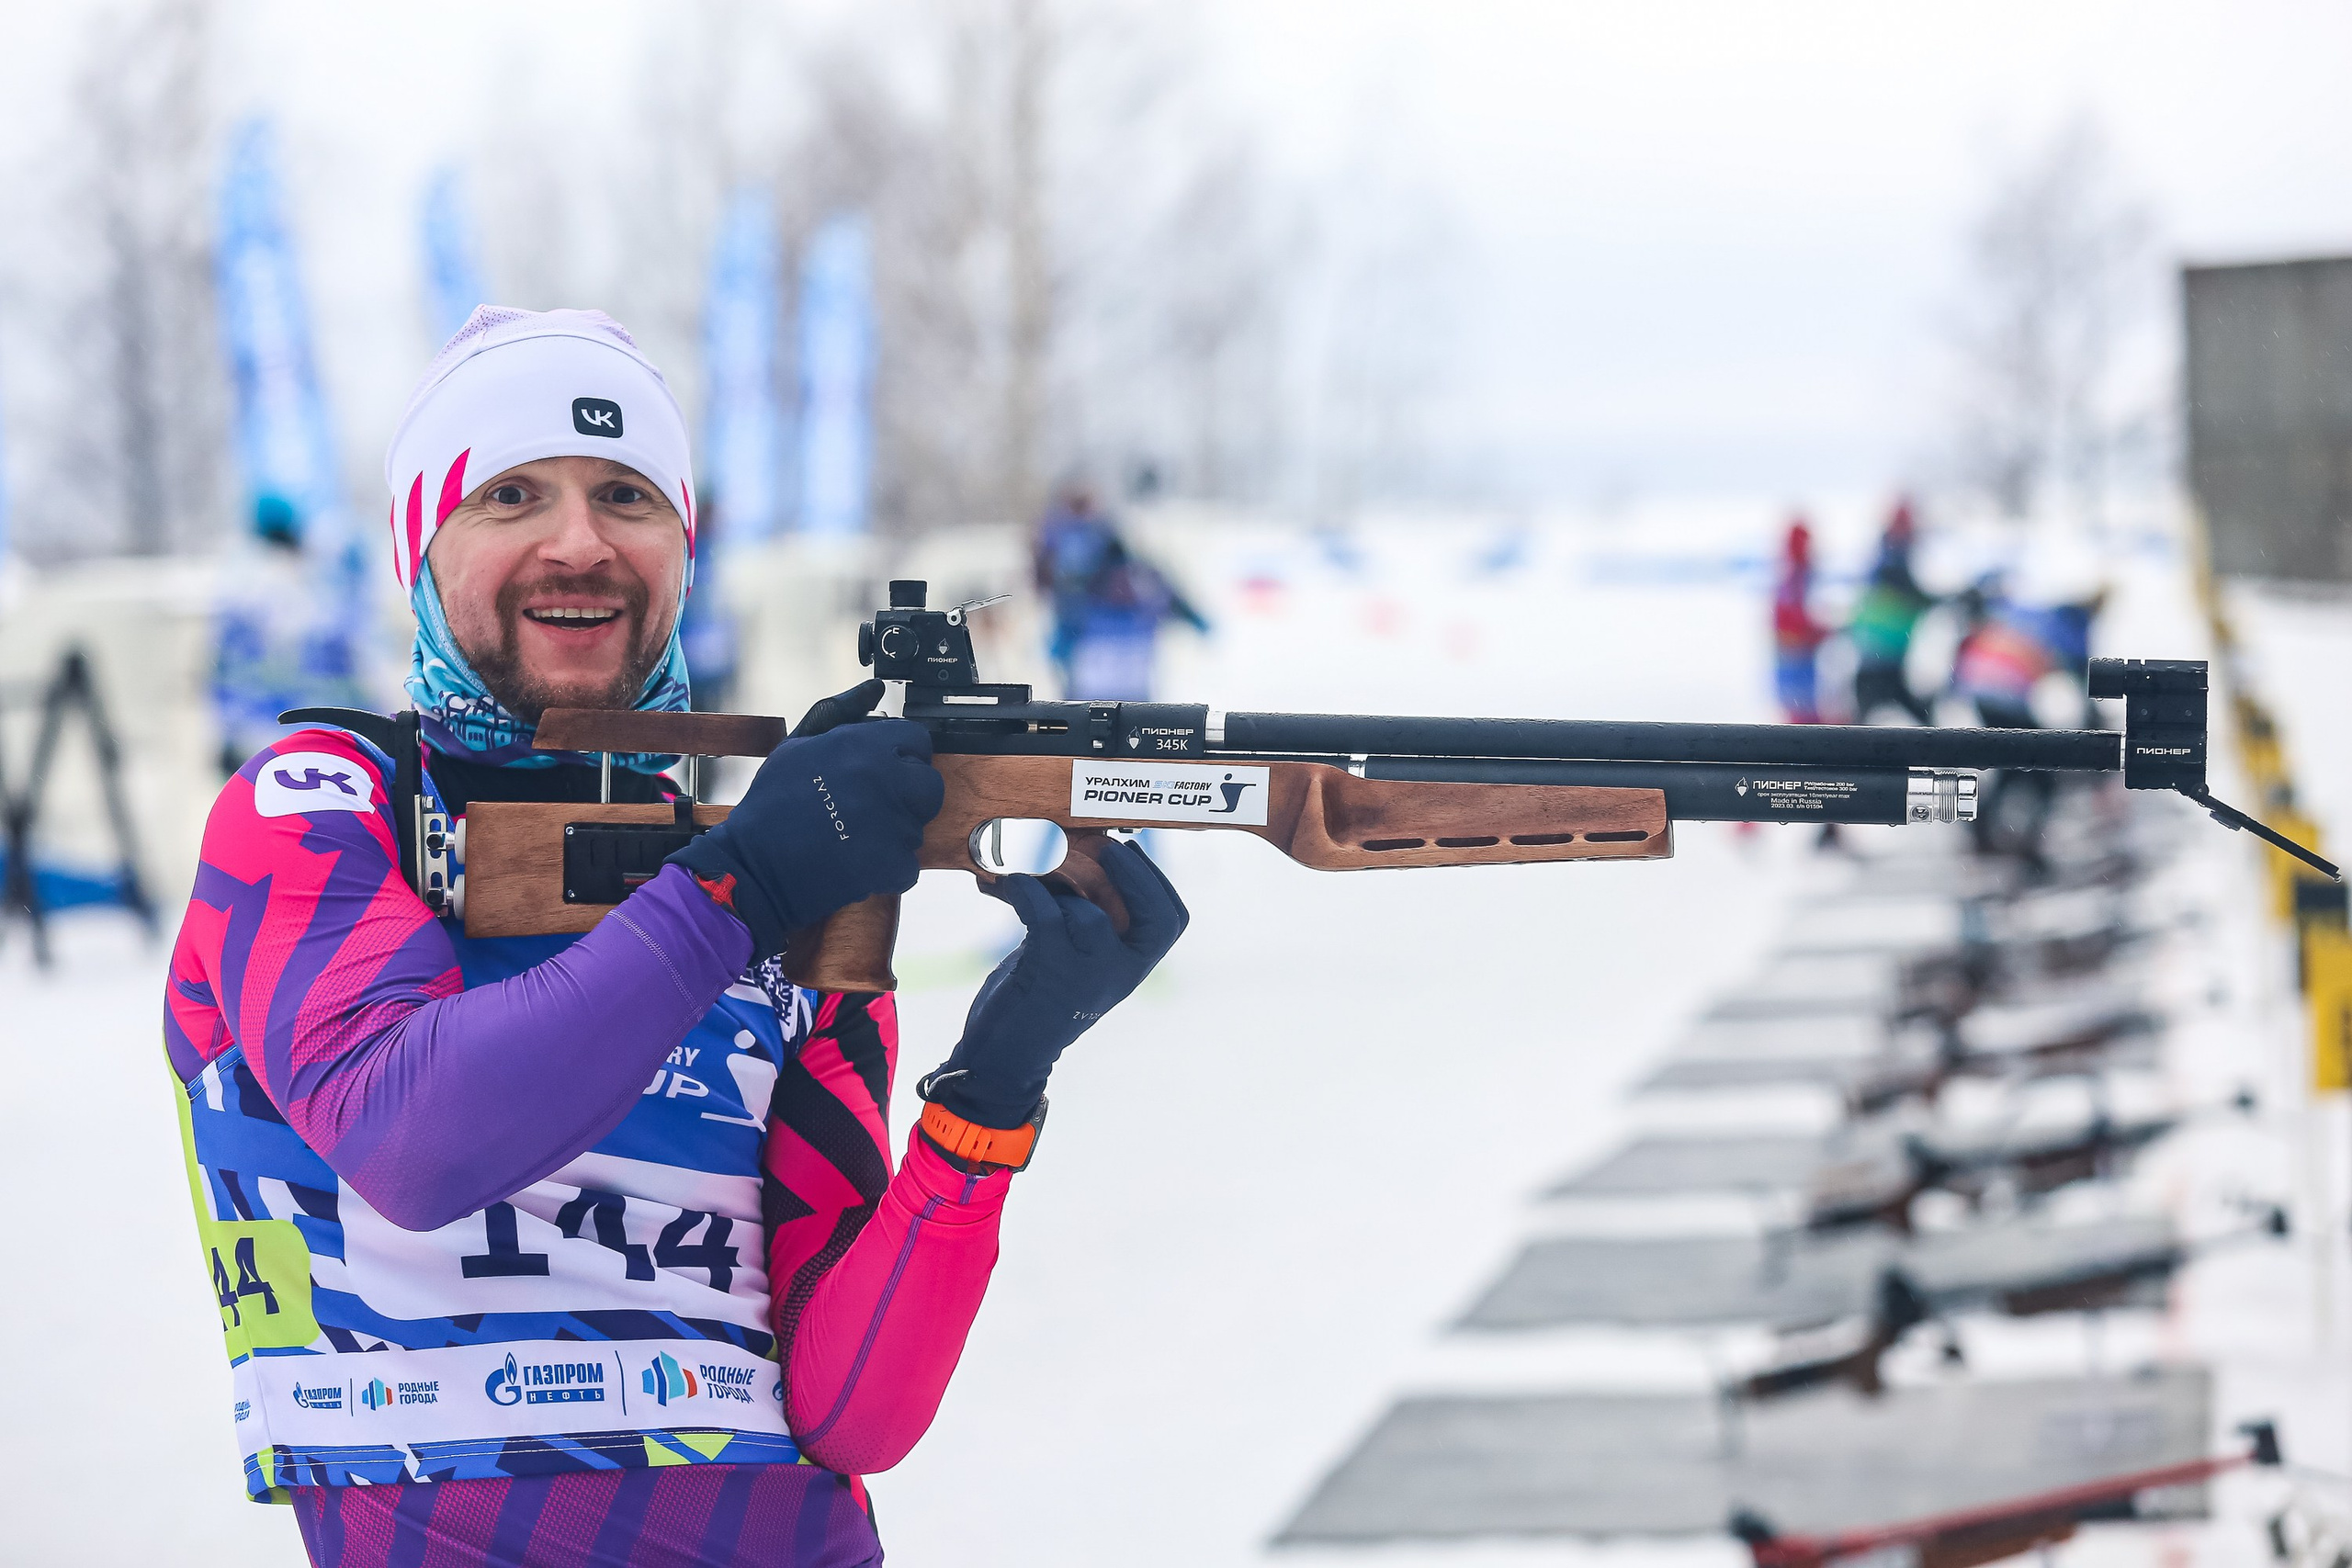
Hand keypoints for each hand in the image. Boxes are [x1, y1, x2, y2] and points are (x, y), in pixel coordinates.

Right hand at [668, 680, 943, 956]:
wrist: (755, 866)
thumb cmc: (772, 804)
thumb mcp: (799, 745)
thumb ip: (841, 712)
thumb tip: (875, 689)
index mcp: (865, 746)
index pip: (917, 740)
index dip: (900, 756)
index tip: (880, 771)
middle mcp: (887, 781)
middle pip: (928, 785)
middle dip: (907, 795)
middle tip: (871, 806)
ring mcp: (895, 825)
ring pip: (917, 826)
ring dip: (893, 833)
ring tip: (853, 835)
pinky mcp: (894, 865)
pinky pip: (908, 863)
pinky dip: (887, 867)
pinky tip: (855, 860)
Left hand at [922, 838, 1187, 1128]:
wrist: (1006, 1054)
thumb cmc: (1040, 996)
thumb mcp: (1075, 955)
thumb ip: (1084, 915)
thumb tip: (1066, 850)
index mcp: (1133, 966)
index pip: (1171, 921)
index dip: (1154, 878)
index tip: (1127, 847)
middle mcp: (1120, 973)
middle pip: (1154, 918)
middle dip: (1131, 873)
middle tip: (1099, 845)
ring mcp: (1088, 975)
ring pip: (1088, 911)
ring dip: (1055, 877)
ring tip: (1027, 860)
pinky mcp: (1050, 971)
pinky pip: (1044, 914)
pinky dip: (1021, 890)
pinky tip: (998, 884)